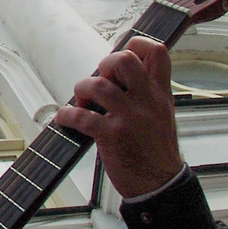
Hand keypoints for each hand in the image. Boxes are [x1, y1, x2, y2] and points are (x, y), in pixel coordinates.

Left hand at [51, 37, 184, 199]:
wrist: (160, 184)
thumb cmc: (157, 150)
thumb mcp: (162, 114)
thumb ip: (147, 92)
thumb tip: (120, 74)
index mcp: (161, 93)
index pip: (157, 52)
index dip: (136, 44)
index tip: (121, 56)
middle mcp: (147, 101)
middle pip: (125, 60)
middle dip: (105, 63)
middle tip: (101, 79)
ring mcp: (130, 118)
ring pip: (99, 86)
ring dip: (82, 89)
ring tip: (82, 101)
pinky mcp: (112, 136)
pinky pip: (82, 117)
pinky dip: (68, 115)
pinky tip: (65, 118)